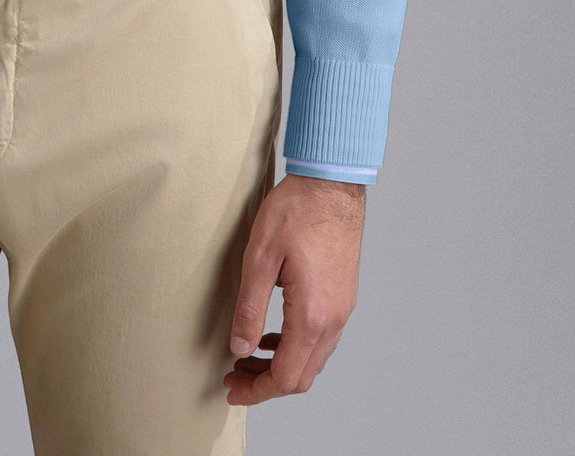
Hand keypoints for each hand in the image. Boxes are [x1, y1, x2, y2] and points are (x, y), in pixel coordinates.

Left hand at [221, 173, 364, 404]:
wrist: (331, 183)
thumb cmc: (296, 211)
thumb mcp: (260, 256)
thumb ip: (249, 308)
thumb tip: (239, 349)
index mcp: (311, 314)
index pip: (286, 376)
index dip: (256, 391)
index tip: (232, 389)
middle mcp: (333, 318)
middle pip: (302, 376)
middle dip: (266, 384)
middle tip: (235, 377)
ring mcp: (342, 308)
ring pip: (313, 359)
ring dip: (281, 366)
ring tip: (248, 357)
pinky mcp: (343, 296)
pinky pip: (321, 339)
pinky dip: (296, 347)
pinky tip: (273, 335)